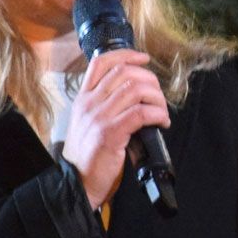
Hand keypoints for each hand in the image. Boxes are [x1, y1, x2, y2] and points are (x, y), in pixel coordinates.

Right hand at [61, 49, 169, 209]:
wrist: (76, 183)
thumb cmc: (88, 155)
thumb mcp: (88, 122)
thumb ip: (104, 104)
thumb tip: (136, 93)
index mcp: (82, 98)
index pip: (101, 62)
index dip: (126, 54)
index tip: (143, 58)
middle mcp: (89, 103)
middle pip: (124, 72)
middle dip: (149, 80)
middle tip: (158, 96)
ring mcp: (98, 117)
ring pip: (135, 89)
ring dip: (157, 98)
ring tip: (161, 111)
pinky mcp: (109, 134)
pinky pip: (140, 113)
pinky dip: (157, 114)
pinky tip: (161, 122)